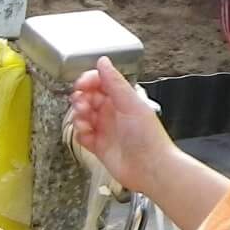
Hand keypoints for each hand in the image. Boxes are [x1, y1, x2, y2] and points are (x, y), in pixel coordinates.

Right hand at [70, 56, 173, 195]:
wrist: (150, 168)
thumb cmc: (149, 137)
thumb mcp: (131, 103)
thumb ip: (114, 82)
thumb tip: (103, 62)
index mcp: (123, 99)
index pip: (101, 83)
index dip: (89, 81)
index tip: (81, 84)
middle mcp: (113, 113)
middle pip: (88, 98)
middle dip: (81, 98)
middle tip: (82, 103)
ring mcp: (105, 129)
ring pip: (83, 116)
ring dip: (79, 115)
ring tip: (84, 120)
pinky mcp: (98, 146)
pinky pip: (82, 136)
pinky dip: (80, 133)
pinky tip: (85, 133)